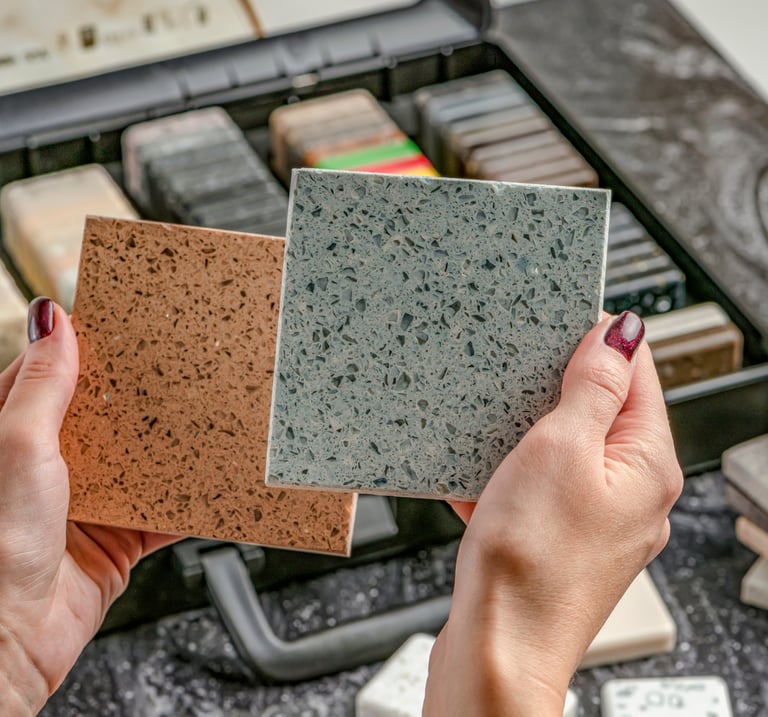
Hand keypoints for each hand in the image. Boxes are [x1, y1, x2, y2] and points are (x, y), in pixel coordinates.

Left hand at [0, 298, 178, 714]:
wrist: (10, 641)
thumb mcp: (18, 447)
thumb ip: (43, 387)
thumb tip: (52, 320)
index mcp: (16, 436)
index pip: (54, 375)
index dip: (88, 349)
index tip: (127, 326)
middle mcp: (53, 467)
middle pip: (108, 417)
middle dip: (142, 398)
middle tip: (181, 369)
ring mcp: (89, 502)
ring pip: (142, 462)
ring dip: (171, 448)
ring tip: (205, 418)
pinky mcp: (119, 538)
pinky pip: (164, 512)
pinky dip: (190, 502)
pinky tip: (213, 483)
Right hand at [424, 312, 682, 715]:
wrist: (497, 647)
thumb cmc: (530, 560)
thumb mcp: (559, 448)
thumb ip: (593, 387)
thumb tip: (624, 333)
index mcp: (648, 466)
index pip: (638, 375)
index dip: (601, 342)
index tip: (561, 324)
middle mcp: (634, 494)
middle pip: (601, 412)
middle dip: (555, 391)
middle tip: (515, 382)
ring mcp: (597, 520)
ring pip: (564, 450)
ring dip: (526, 436)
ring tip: (493, 439)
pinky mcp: (562, 540)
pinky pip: (540, 488)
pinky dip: (511, 477)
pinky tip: (482, 485)